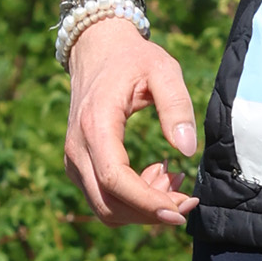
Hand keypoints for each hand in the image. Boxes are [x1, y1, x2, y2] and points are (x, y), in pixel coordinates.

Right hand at [63, 15, 196, 227]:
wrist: (97, 49)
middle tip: (187, 197)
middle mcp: (76, 147)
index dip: (147, 203)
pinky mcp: (78, 165)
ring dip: (142, 208)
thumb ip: (177, 106)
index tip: (181, 209)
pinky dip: (132, 200)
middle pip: (109, 204)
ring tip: (173, 179)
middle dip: (150, 211)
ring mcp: (73, 159)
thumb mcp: (163, 70)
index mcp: (95, 125)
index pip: (115, 180)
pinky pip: (103, 198)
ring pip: (105, 208)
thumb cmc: (132, 59)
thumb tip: (187, 150)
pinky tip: (157, 175)